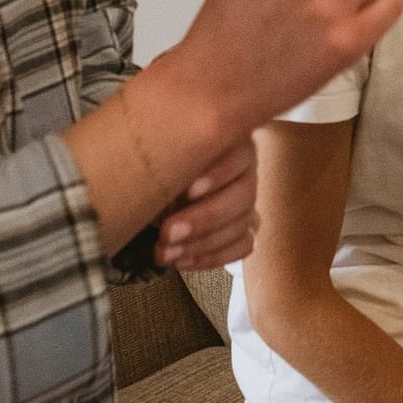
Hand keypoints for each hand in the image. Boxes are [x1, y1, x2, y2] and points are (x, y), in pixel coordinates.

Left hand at [156, 138, 256, 269]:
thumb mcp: (158, 153)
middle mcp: (245, 169)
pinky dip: (213, 257)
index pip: (238, 154)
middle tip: (167, 233)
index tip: (187, 192)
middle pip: (243, 196)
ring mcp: (248, 201)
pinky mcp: (246, 229)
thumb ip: (167, 159)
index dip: (217, 174)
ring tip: (165, 253)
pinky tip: (182, 262)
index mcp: (229, 140)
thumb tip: (159, 174)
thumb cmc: (156, 164)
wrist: (155, 187)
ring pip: (242, 225)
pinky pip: (243, 246)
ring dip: (202, 244)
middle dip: (203, 219)